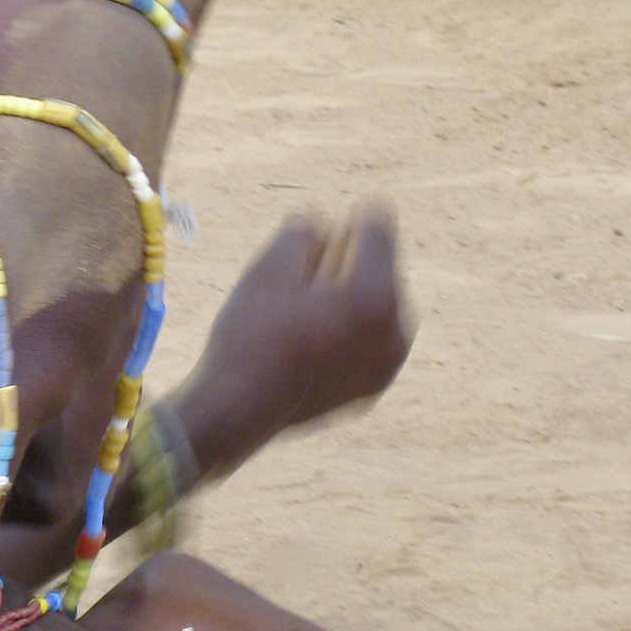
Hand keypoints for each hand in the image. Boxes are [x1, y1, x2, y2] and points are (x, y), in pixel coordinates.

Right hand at [176, 211, 414, 461]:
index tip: (319, 231)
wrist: (237, 411)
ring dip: (348, 297)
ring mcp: (386, 365)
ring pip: (376, 308)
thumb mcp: (268, 267)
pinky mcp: (371, 388)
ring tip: (302, 310)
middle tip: (302, 275)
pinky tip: (307, 339)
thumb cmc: (250, 335)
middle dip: (347, 262)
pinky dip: (346, 332)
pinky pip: (367, 343)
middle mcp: (394, 331)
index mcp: (373, 294)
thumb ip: (303, 230)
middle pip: (380, 269)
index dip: (348, 220)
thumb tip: (320, 226)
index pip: (377, 229)